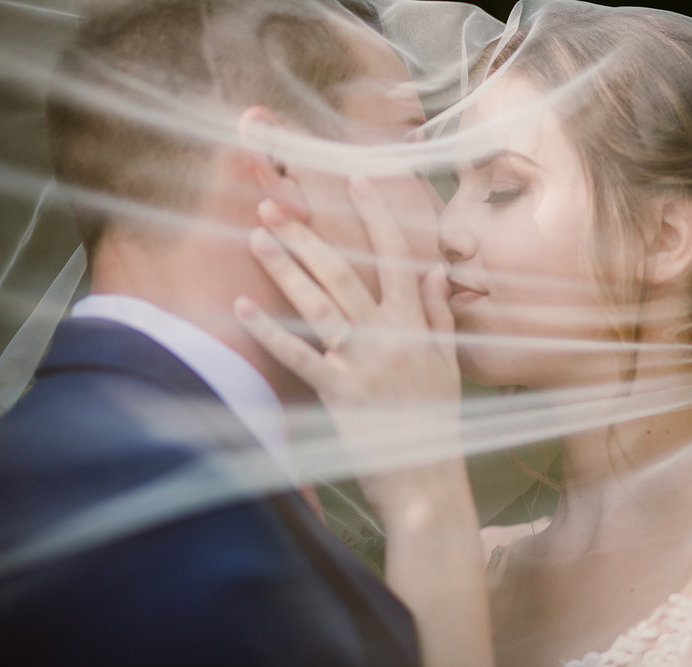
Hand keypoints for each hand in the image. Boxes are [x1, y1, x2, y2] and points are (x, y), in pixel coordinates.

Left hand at [235, 176, 463, 523]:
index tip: (358, 179)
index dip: (377, 216)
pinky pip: (299, 356)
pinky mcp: (339, 393)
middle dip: (307, 236)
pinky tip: (243, 308)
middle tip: (274, 206)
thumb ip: (438, 316)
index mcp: (415, 326)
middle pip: (343, 273)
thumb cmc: (438, 423)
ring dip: (286, 269)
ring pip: (319, 305)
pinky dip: (270, 332)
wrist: (428, 482)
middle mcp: (388, 337)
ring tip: (257, 239)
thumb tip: (434, 273)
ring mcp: (362, 364)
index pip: (396, 257)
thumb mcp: (448, 364)